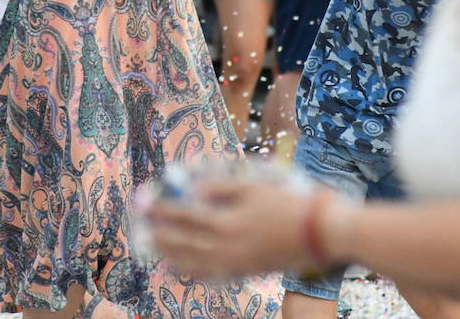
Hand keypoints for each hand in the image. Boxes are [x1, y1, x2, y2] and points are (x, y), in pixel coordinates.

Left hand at [148, 177, 321, 277]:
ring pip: (191, 261)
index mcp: (226, 221)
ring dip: (168, 252)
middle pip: (181, 240)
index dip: (161, 207)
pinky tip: (181, 266)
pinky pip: (209, 274)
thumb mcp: (253, 186)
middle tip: (139, 225)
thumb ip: (220, 187)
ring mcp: (234, 263)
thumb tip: (193, 191)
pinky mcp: (244, 271)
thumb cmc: (289, 202)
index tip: (144, 200)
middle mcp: (226, 246)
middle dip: (158, 231)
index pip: (183, 214)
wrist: (320, 232)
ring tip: (152, 246)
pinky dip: (191, 269)